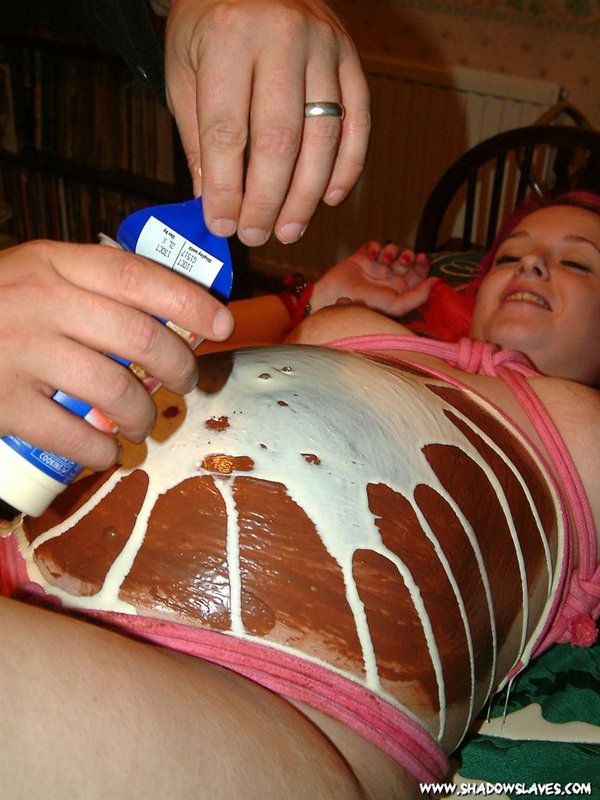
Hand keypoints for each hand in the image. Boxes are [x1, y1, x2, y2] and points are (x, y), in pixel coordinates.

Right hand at [0, 241, 232, 469]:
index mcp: (56, 262)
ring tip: (145, 423)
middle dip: (180, 369)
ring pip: (117, 392)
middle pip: (141, 339)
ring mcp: (21, 354)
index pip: (138, 275)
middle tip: (184, 384)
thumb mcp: (39, 272)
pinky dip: (104, 453)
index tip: (221, 324)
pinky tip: (107, 452)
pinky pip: (76, 438)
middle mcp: (42, 302)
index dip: (189, 301)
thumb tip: (170, 316)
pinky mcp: (4, 404)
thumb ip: (92, 284)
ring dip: (146, 416)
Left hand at [163, 0, 369, 245]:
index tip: (221, 223)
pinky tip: (329, 198)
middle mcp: (282, 38)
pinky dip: (347, 166)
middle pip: (279, 142)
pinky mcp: (351, 58)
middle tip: (255, 235)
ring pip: (322, 138)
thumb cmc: (209, 22)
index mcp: (229, 39)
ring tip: (288, 229)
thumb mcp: (184, 70)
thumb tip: (213, 200)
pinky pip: (357, 122)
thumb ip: (198, 136)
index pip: (228, 132)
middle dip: (266, 200)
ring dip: (306, 195)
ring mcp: (324, 48)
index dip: (226, 188)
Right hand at [311, 241, 436, 316]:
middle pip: (407, 259)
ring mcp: (376, 266)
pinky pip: (375, 245)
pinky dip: (375, 247)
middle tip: (402, 260)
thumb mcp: (397, 305)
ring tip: (383, 259)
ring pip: (393, 249)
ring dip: (391, 251)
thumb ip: (419, 295)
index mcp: (400, 290)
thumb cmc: (366, 305)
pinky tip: (371, 255)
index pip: (418, 273)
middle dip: (407, 256)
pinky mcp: (363, 256)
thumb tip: (436, 281)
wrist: (336, 297)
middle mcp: (390, 278)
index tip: (421, 257)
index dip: (422, 264)